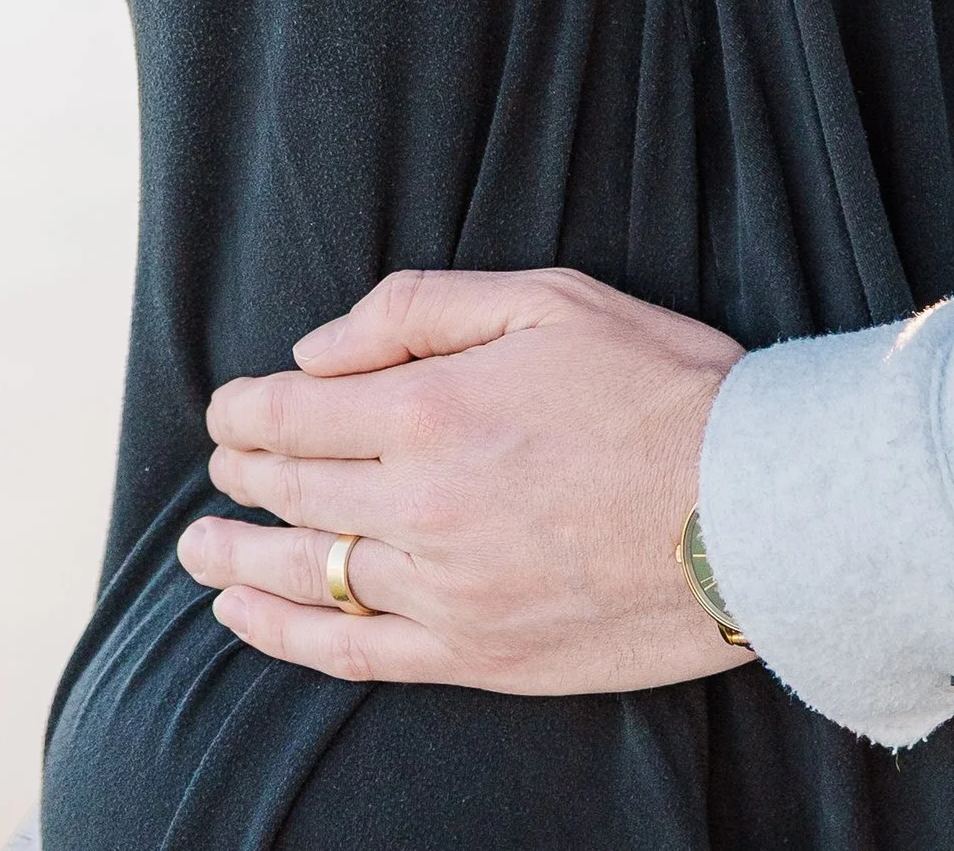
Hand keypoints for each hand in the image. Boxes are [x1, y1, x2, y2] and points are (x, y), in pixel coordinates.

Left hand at [177, 267, 748, 692]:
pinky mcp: (474, 653)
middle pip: (293, 493)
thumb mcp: (550, 299)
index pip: (297, 412)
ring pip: (307, 576)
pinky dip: (286, 637)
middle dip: (240, 474)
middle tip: (218, 464)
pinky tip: (250, 620)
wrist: (754, 508)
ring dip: (238, 560)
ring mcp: (444, 590)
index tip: (226, 406)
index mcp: (433, 407)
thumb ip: (422, 307)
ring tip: (199, 550)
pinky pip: (352, 654)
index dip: (247, 408)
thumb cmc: (662, 386)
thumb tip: (317, 347)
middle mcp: (422, 504)